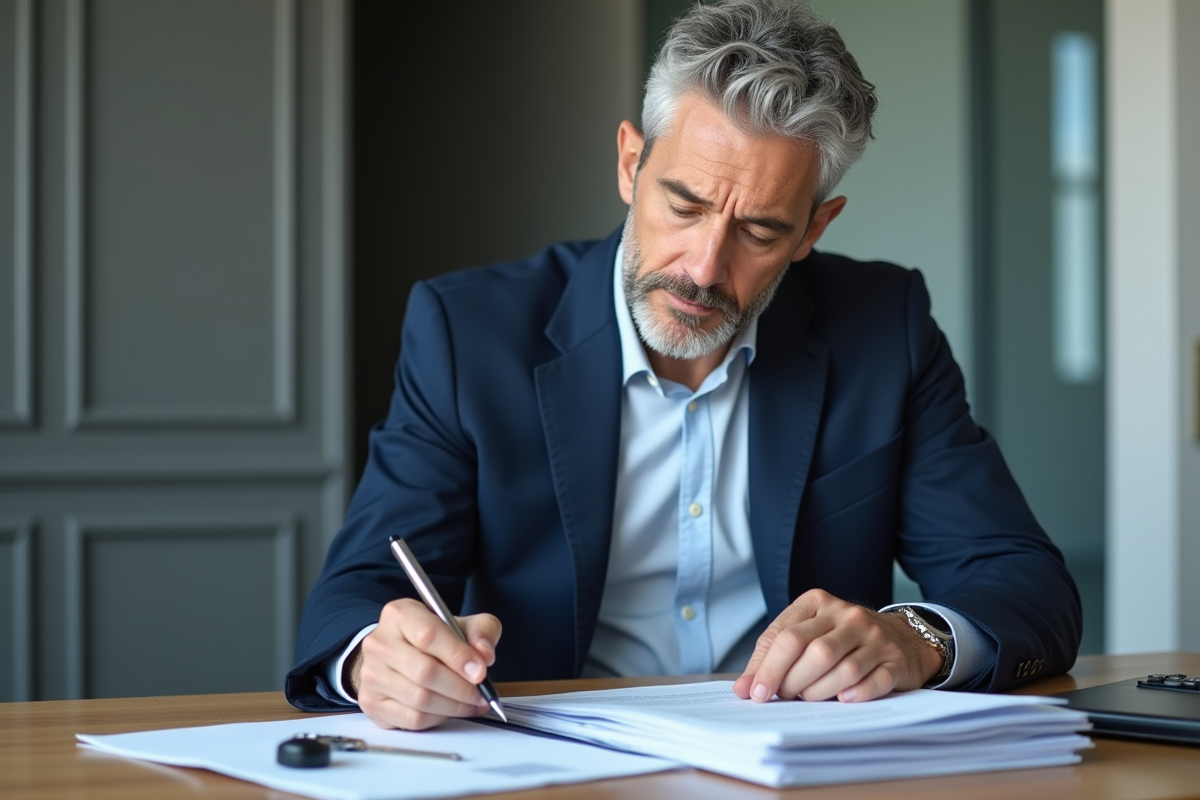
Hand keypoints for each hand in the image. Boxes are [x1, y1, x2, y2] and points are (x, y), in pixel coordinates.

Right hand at [348, 598, 501, 729]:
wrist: (399, 654)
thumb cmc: (433, 639)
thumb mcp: (462, 624)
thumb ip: (481, 631)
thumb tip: (484, 655)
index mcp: (400, 614)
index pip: (429, 635)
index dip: (458, 655)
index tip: (480, 671)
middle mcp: (380, 643)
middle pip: (425, 672)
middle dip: (461, 687)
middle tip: (480, 693)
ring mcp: (372, 674)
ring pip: (420, 699)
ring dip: (454, 706)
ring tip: (472, 703)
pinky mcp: (372, 702)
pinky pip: (412, 718)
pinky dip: (438, 718)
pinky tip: (450, 710)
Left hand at [732, 589, 942, 703]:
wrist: (903, 636)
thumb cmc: (843, 637)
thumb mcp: (807, 633)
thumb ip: (773, 655)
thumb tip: (744, 688)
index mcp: (818, 603)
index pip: (786, 635)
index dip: (767, 667)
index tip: (755, 693)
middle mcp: (848, 616)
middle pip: (813, 651)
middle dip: (791, 681)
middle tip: (782, 697)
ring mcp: (875, 637)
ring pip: (842, 668)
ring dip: (819, 691)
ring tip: (809, 700)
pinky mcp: (896, 660)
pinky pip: (875, 681)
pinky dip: (856, 694)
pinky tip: (843, 699)